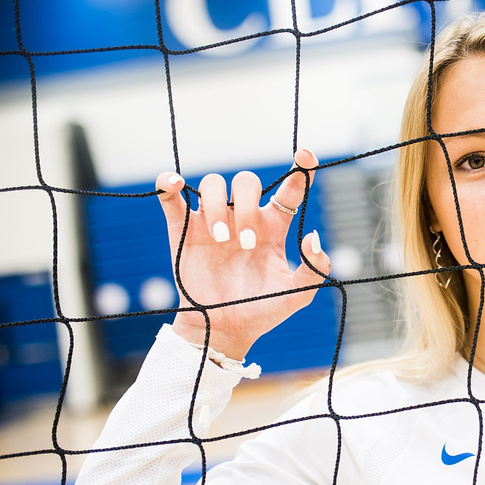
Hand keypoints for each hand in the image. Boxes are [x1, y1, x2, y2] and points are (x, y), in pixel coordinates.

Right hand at [156, 148, 329, 358]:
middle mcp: (244, 217)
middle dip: (249, 207)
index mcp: (274, 227)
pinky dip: (169, 184)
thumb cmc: (262, 310)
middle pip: (247, 182)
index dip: (301, 169)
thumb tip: (313, 236)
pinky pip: (172, 198)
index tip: (306, 155)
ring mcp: (214, 221)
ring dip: (219, 208)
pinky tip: (174, 184)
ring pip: (214, 184)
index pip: (290, 189)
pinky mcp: (184, 230)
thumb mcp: (298, 295)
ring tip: (222, 241)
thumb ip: (315, 268)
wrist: (224, 330)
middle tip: (247, 244)